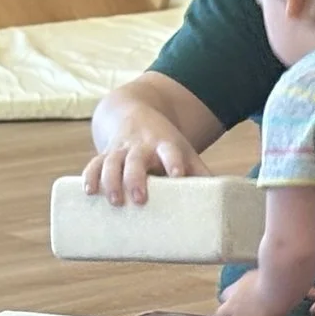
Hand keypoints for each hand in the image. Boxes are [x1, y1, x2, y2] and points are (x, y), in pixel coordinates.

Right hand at [83, 105, 207, 206]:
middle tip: (139, 198)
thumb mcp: (185, 152)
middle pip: (135, 160)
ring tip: (113, 201)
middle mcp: (141, 146)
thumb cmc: (165, 143)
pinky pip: (94, 163)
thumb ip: (201, 174)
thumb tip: (225, 203)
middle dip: (135, 178)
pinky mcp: (104, 153)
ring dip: (110, 180)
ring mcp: (120, 149)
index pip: (171, 152)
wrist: (134, 113)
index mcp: (165, 145)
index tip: (176, 174)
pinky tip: (89, 192)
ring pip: (111, 162)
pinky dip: (90, 176)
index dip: (173, 162)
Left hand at [216, 271, 279, 315]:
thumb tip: (258, 275)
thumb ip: (253, 278)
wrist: (279, 283)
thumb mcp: (258, 272)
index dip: (231, 299)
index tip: (241, 298)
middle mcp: (232, 304)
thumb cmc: (272, 272)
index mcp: (233, 287)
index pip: (224, 295)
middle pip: (220, 314)